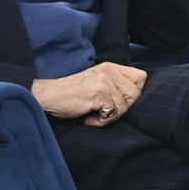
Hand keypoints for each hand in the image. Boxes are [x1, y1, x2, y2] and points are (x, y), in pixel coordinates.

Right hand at [31, 61, 147, 125]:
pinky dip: (101, 122)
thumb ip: (115, 84)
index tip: (120, 101)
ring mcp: (104, 82)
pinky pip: (112, 114)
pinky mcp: (98, 94)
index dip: (134, 92)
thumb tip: (134, 98)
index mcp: (112, 67)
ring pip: (124, 107)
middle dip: (122, 108)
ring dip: (110, 117)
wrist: (48, 96)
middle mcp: (110, 71)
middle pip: (135, 94)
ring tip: (94, 115)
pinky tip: (89, 119)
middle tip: (105, 111)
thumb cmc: (72, 93)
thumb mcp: (97, 81)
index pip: (141, 77)